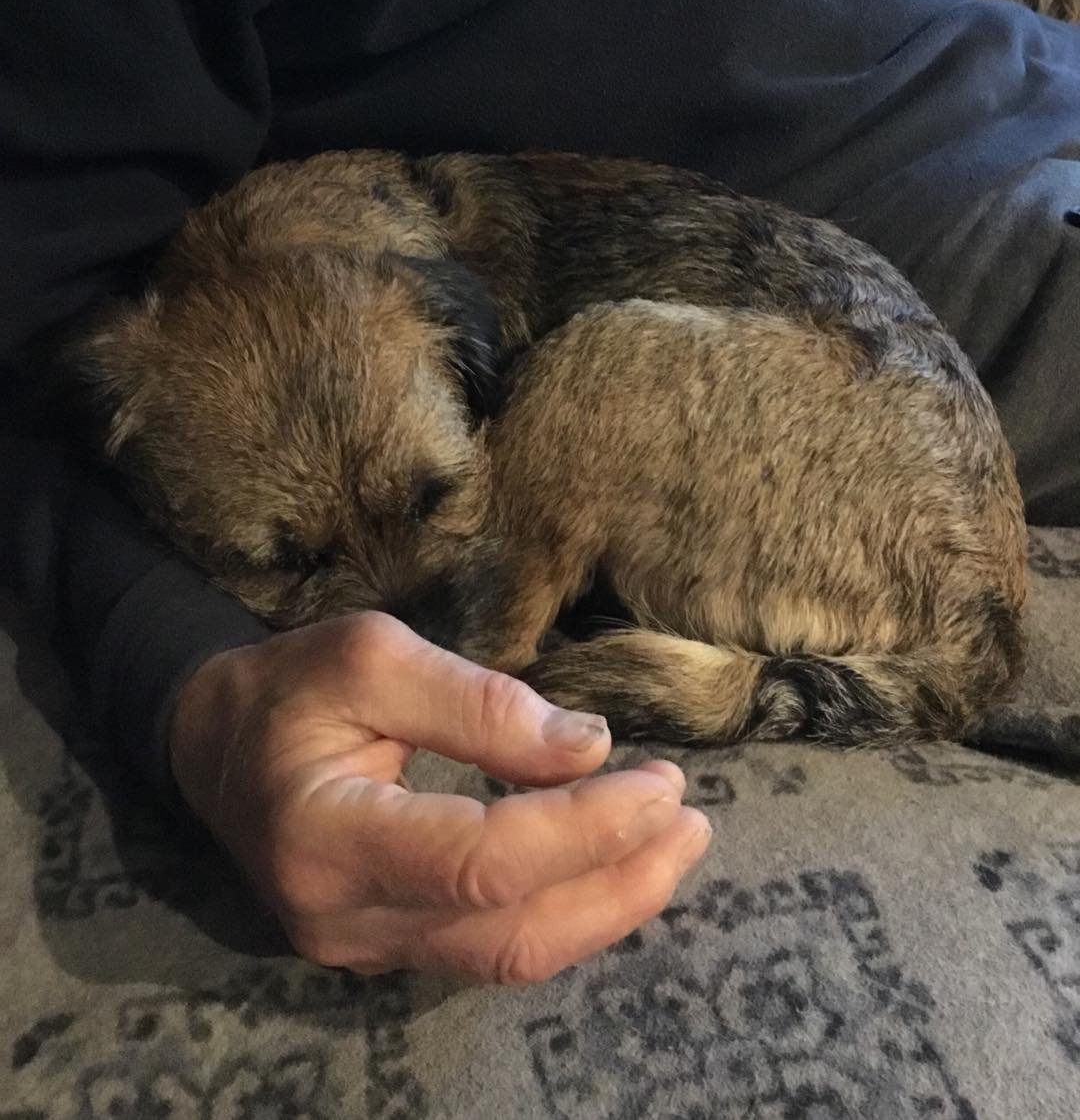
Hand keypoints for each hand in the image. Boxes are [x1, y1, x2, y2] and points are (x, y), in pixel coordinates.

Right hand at [169, 612, 711, 982]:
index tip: (659, 781)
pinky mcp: (388, 947)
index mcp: (325, 836)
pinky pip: (493, 947)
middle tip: (691, 820)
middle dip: (618, 879)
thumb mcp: (371, 654)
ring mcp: (364, 948)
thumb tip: (589, 747)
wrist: (215, 746)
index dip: (581, 828)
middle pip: (508, 930)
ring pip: (510, 954)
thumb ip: (476, 701)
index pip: (478, 859)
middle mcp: (343, 919)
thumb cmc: (289, 686)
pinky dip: (567, 910)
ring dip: (608, 906)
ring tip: (676, 846)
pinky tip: (615, 867)